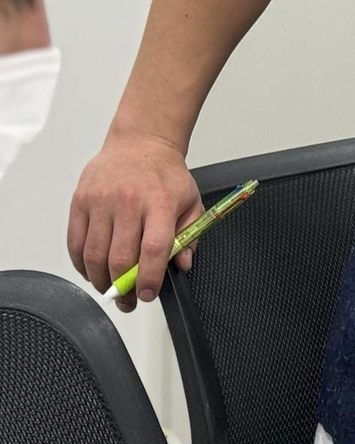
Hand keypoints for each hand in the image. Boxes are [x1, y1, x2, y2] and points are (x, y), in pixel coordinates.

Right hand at [68, 130, 202, 311]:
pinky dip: (81, 264)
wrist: (140, 144)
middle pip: (120, 257)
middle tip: (129, 300)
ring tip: (110, 289)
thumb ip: (190, 235)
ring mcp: (100, 201)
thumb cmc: (165, 175)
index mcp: (160, 202)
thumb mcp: (190, 201)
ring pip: (94, 255)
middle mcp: (128, 202)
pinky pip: (75, 243)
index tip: (148, 294)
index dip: (149, 278)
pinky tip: (92, 271)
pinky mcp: (80, 202)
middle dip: (124, 288)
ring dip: (101, 280)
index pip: (154, 249)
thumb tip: (182, 264)